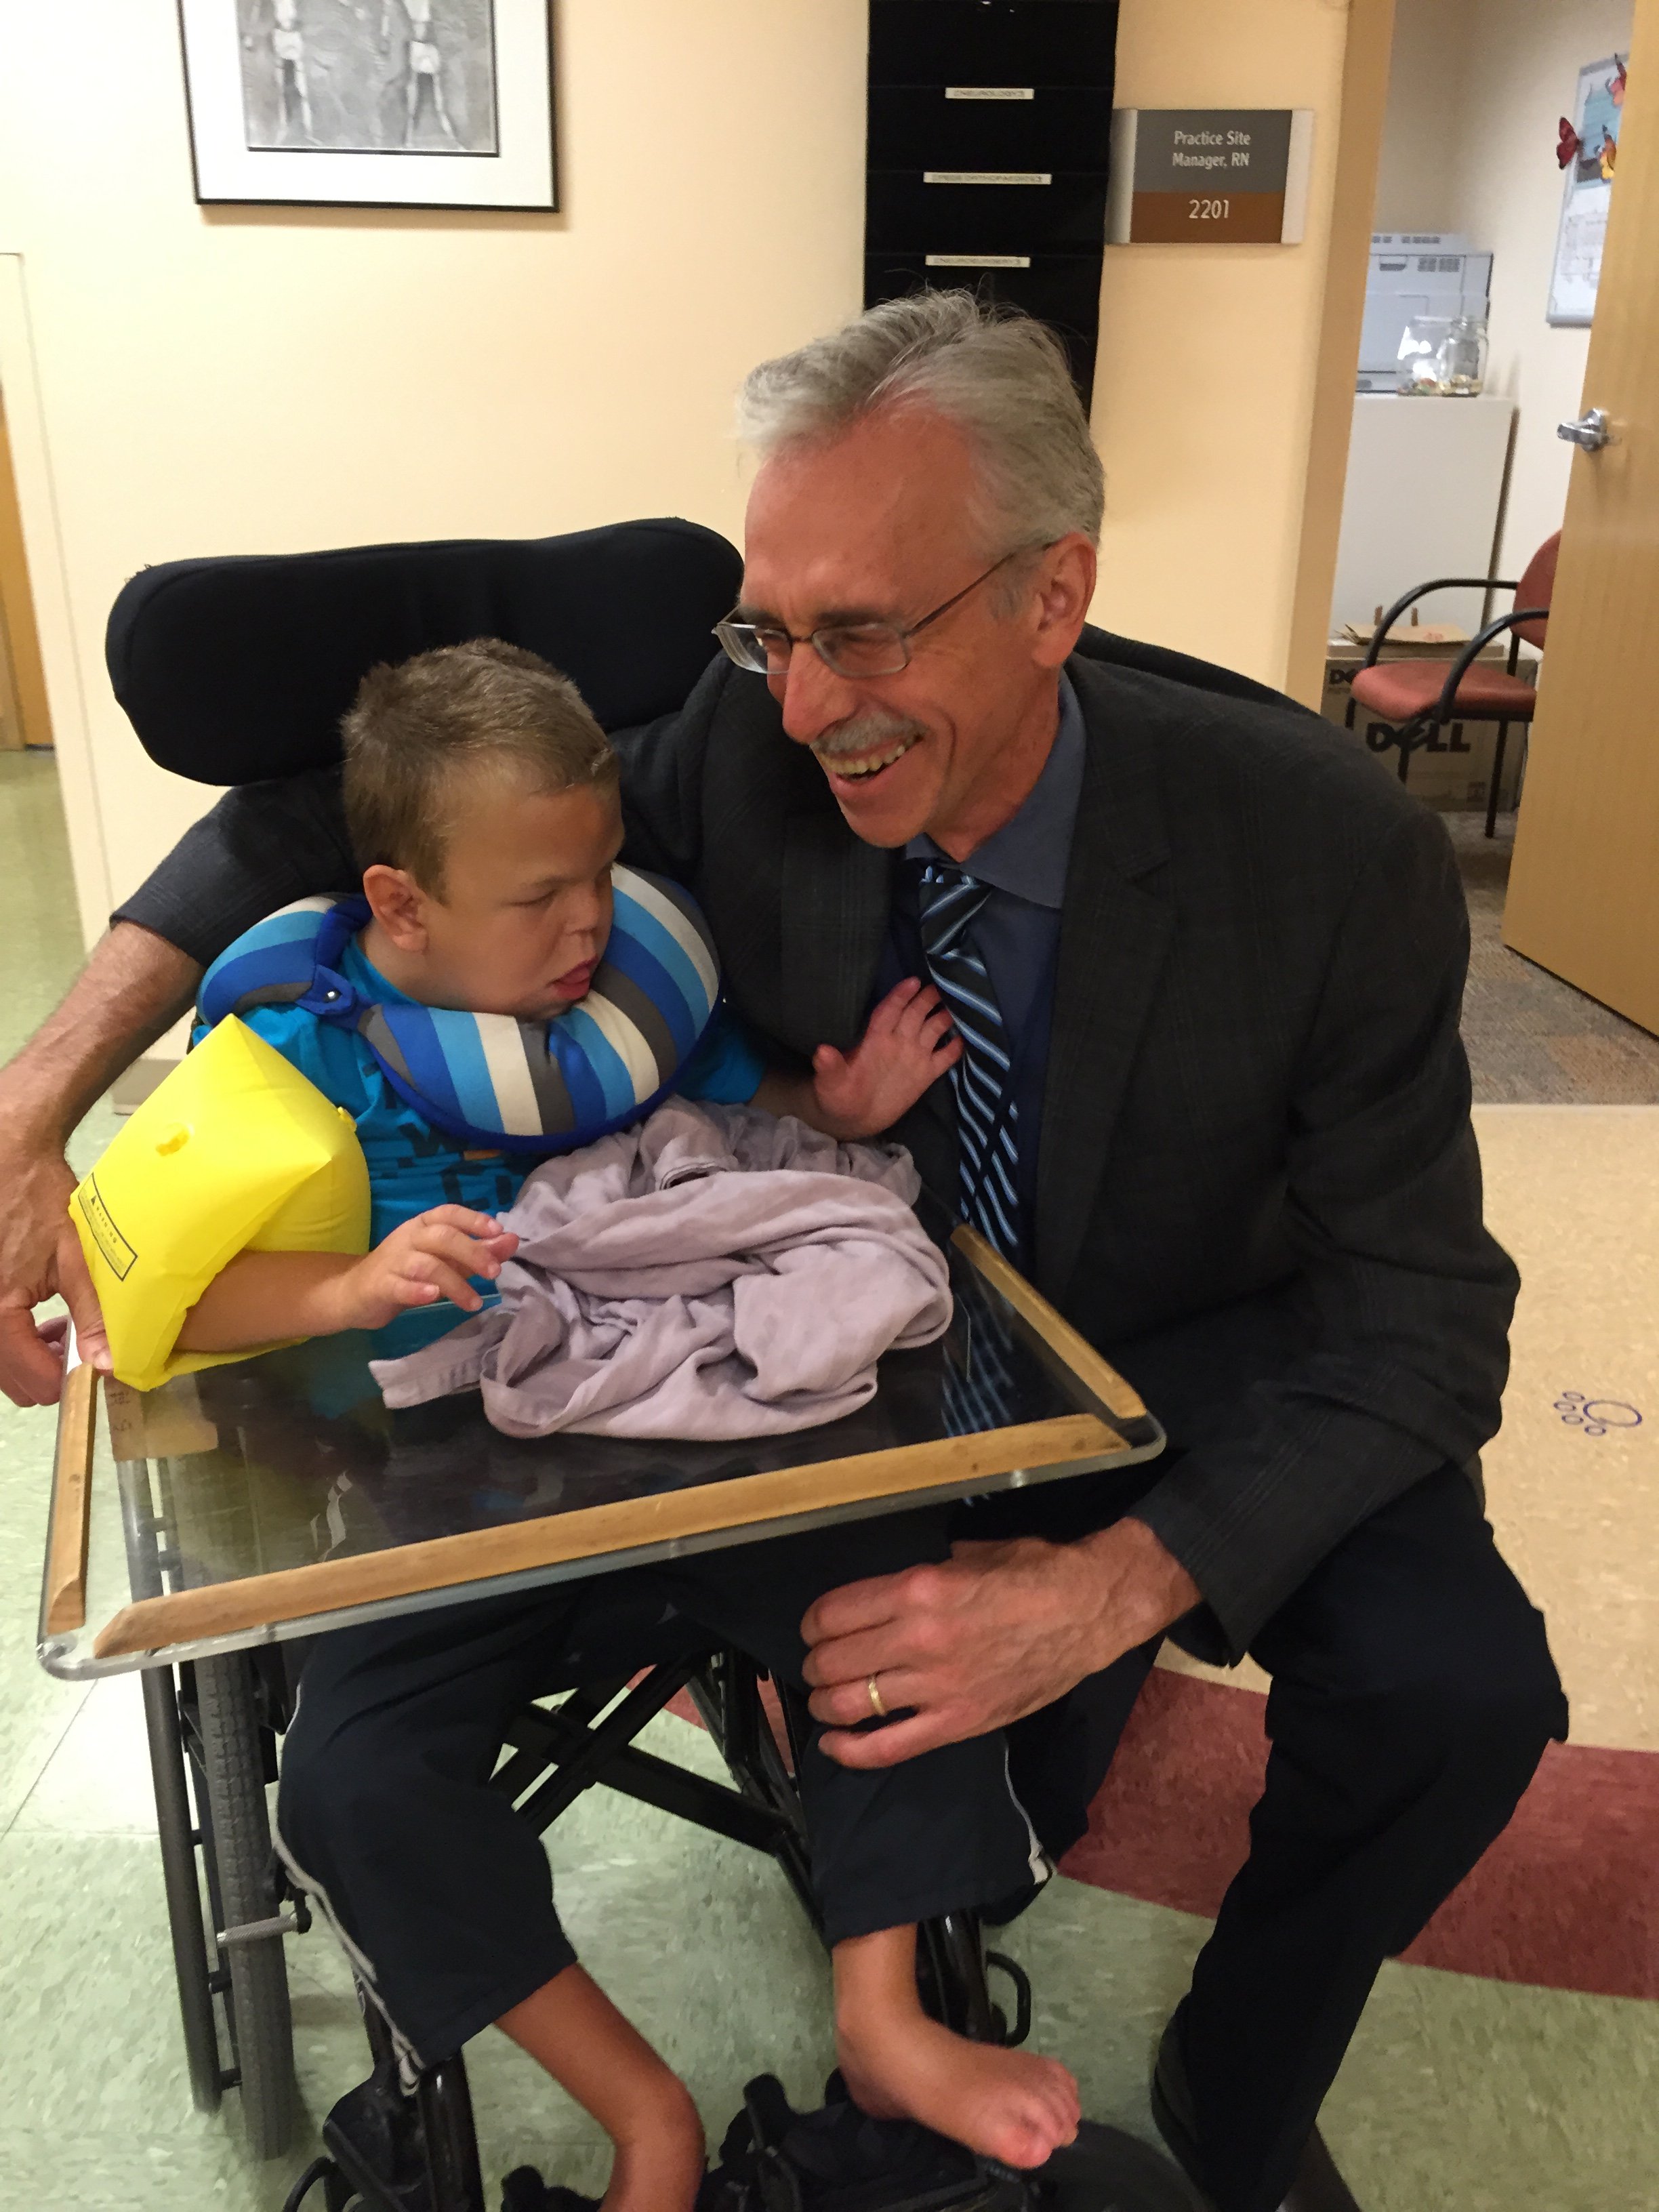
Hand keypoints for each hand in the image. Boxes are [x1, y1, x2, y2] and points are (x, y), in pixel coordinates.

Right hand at [0, 1131, 110, 1404]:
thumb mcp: (75, 1258)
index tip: (87, 1370)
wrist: (9, 1158)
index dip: (62, 1382)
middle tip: (75, 1347)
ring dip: (26, 1357)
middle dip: (43, 1373)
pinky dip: (12, 1337)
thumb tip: (106, 1362)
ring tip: (58, 1330)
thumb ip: (92, 1314)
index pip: (26, 1376)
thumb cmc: (40, 1200)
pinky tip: (34, 1318)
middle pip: (6, 1379)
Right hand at [329, 1206, 518, 1332]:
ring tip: (475, 1302)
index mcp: (423, 1226)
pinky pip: (398, 1285)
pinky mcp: (380, 1286)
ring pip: (426, 1264)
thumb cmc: (406, 1273)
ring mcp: (393, 1261)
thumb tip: (512, 1240)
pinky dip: (416, 1290)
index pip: (449, 1213)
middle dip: (472, 1252)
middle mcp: (408, 1238)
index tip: (498, 1231)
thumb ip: (477, 1251)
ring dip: (454, 1283)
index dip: (473, 1219)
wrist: (354, 1292)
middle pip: (442, 1236)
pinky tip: (433, 1297)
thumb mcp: (444, 1260)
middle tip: (495, 1272)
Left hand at [800, 1519, 1200, 1767]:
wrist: (1089, 1610)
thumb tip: (891, 1589)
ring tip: (824, 1699)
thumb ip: (924, 1573)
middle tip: (816, 1662)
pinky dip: (852, 1751)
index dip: (812, 1623)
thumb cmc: (1034, 1572)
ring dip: (825, 1703)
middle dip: (813, 1663)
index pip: (833, 1613)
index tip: (813, 1628)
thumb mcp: (969, 1555)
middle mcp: (920, 1639)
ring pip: (852, 1704)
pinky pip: (890, 1748)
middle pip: (833, 1661)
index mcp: (919, 1589)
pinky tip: (833, 1745)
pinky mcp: (959, 1723)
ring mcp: (939, 1687)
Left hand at [809, 977, 960, 1139]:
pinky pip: (944, 1058)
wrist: (852, 1118)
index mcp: (875, 1040)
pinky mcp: (925, 1074)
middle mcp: (897, 1042)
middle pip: (915, 1014)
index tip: (912, 981)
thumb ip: (829, 1067)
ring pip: (933, 1029)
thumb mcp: (830, 1083)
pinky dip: (955, 1048)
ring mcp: (913, 1056)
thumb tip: (821, 1052)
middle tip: (945, 983)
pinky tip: (969, 1038)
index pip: (889, 1011)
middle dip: (928, 998)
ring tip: (962, 1003)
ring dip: (945, 1016)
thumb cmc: (837, 1096)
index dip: (900, 996)